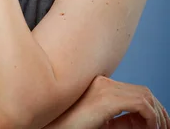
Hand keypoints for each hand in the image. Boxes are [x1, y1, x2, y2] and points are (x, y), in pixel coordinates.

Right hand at [46, 75, 169, 128]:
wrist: (48, 126)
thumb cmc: (70, 126)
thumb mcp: (100, 123)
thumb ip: (118, 121)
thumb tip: (141, 124)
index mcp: (100, 85)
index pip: (135, 91)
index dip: (152, 109)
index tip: (157, 126)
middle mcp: (103, 82)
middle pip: (143, 91)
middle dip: (159, 111)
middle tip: (164, 128)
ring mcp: (104, 88)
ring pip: (145, 96)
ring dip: (157, 115)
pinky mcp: (106, 98)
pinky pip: (141, 105)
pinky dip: (151, 118)